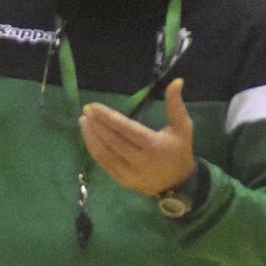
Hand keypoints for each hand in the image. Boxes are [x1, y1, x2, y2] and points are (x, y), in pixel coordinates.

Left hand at [80, 78, 195, 197]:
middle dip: (96, 124)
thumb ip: (176, 104)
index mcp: (153, 144)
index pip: (124, 128)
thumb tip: (176, 81)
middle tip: (86, 110)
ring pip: (104, 153)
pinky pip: (104, 164)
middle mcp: (140, 160)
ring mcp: (129, 173)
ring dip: (91, 136)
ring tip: (83, 122)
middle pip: (112, 140)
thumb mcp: (183, 127)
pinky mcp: (122, 181)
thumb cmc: (180, 151)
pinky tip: (88, 138)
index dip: (107, 117)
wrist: (179, 185)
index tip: (93, 106)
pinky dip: (94, 150)